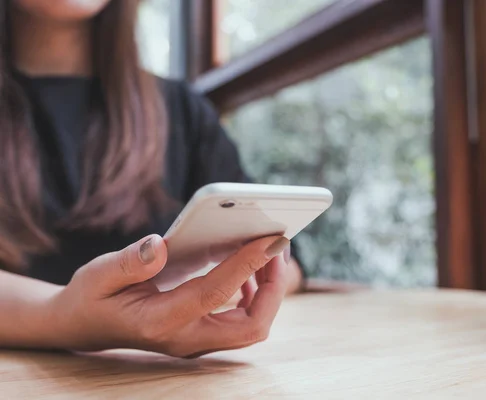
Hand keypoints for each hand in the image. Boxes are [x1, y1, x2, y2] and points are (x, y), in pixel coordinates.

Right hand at [45, 235, 289, 357]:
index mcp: (160, 322)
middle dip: (273, 288)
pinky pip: (242, 322)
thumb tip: (160, 245)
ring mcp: (196, 340)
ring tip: (268, 252)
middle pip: (250, 326)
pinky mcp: (201, 333)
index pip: (214, 294)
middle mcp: (185, 338)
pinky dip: (256, 296)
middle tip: (277, 247)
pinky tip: (248, 270)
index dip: (246, 265)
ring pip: (251, 327)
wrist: (81, 326)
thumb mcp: (98, 274)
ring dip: (269, 291)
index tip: (271, 239)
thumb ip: (129, 262)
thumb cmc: (91, 298)